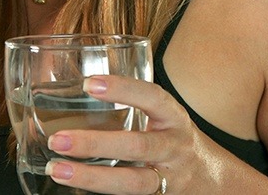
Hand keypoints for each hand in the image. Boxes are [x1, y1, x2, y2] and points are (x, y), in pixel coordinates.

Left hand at [45, 75, 204, 193]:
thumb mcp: (163, 115)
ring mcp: (169, 178)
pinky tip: (75, 190)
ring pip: (132, 182)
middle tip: (59, 139)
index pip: (151, 97)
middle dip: (96, 144)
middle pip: (137, 146)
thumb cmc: (173, 136)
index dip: (122, 89)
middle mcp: (173, 147)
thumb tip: (79, 87)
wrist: (211, 179)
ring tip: (57, 170)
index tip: (88, 84)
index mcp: (173, 117)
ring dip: (91, 177)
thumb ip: (132, 103)